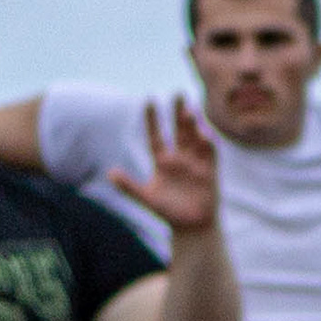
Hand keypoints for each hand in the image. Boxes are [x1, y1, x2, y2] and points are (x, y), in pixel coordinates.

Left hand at [105, 99, 219, 235]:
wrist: (191, 227)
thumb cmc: (168, 212)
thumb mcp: (146, 198)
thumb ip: (129, 186)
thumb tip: (110, 173)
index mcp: (162, 161)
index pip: (156, 136)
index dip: (152, 120)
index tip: (149, 101)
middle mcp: (179, 157)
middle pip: (178, 130)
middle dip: (178, 113)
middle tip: (177, 93)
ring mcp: (195, 163)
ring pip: (194, 138)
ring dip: (193, 124)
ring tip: (189, 110)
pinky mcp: (210, 171)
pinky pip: (210, 154)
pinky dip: (208, 144)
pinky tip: (205, 134)